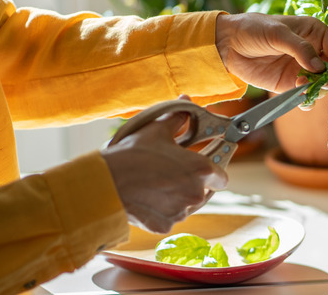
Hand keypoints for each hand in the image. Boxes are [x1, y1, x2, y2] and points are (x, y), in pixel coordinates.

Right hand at [102, 111, 227, 233]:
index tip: (206, 163)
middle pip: (206, 191)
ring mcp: (180, 213)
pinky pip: (171, 216)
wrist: (105, 184)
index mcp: (200, 169)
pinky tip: (149, 196)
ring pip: (189, 205)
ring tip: (161, 182)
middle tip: (179, 171)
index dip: (215, 168)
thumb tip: (186, 101)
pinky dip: (163, 208)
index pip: (222, 175)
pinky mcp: (164, 226)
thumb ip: (178, 118)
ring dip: (181, 195)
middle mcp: (196, 194)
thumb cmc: (132, 154)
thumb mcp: (156, 130)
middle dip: (197, 181)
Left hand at [215, 13, 327, 92]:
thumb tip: (319, 66)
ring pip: (322, 84)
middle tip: (321, 80)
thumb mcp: (277, 33)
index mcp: (314, 33)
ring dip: (318, 88)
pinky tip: (299, 94)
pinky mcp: (290, 85)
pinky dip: (306, 99)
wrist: (228, 45)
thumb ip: (299, 48)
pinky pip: (305, 96)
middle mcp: (313, 52)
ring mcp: (303, 70)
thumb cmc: (254, 29)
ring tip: (303, 84)